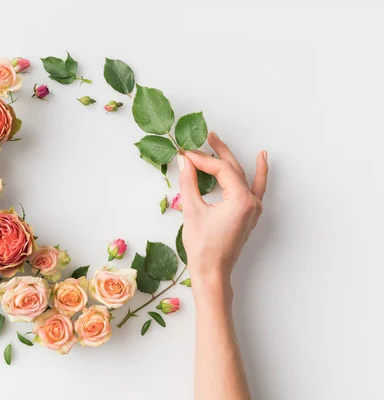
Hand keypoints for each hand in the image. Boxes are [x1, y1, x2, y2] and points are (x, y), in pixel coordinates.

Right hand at [178, 132, 267, 296]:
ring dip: (232, 159)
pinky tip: (262, 159)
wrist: (212, 273)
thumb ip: (189, 182)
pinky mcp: (249, 215)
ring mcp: (253, 209)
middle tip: (206, 136)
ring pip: (244, 176)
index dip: (201, 159)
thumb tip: (184, 161)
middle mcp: (252, 202)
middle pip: (234, 168)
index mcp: (241, 199)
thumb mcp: (192, 211)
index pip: (221, 170)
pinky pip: (256, 188)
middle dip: (218, 152)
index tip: (184, 155)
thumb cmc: (203, 247)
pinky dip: (258, 173)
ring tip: (220, 142)